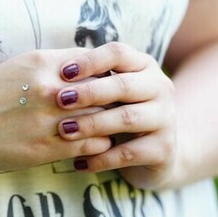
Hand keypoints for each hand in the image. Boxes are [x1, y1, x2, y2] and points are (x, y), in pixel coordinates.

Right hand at [0, 48, 110, 171]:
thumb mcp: (23, 66)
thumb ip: (58, 64)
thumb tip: (92, 67)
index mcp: (44, 64)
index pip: (96, 63)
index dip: (106, 73)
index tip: (107, 82)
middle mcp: (50, 90)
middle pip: (104, 90)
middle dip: (111, 97)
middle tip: (115, 103)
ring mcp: (50, 120)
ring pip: (103, 118)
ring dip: (108, 121)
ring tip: (106, 123)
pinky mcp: (50, 149)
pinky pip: (94, 144)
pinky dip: (99, 142)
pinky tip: (92, 140)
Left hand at [55, 42, 180, 188]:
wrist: (159, 153)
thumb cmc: (121, 113)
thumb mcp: (110, 93)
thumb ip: (91, 80)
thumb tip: (51, 71)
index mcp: (144, 66)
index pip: (118, 53)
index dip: (90, 61)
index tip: (62, 72)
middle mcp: (160, 87)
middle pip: (123, 85)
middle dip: (89, 92)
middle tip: (60, 100)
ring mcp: (165, 118)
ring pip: (127, 118)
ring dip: (92, 124)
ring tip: (65, 131)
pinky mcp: (163, 148)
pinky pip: (128, 153)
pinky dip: (101, 158)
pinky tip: (78, 163)